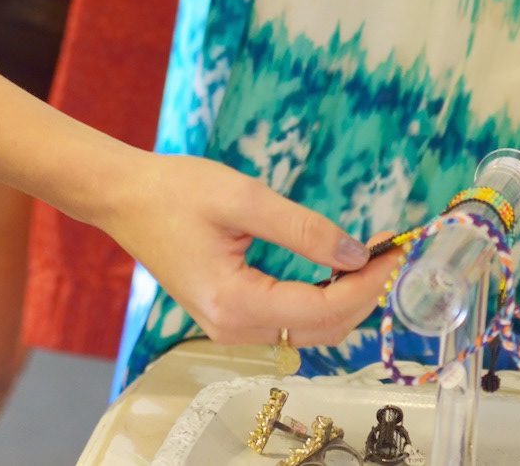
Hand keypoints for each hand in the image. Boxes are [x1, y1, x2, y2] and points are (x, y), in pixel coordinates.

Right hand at [106, 153, 397, 347]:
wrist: (124, 197)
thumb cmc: (174, 190)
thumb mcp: (242, 197)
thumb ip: (301, 229)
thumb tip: (355, 255)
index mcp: (234, 304)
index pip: (321, 309)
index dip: (365, 284)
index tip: (395, 253)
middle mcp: (232, 329)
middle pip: (320, 329)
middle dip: (361, 295)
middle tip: (389, 253)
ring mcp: (228, 327)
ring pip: (307, 330)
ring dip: (343, 300)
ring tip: (369, 260)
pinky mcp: (227, 315)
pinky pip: (287, 320)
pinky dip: (319, 300)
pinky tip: (333, 270)